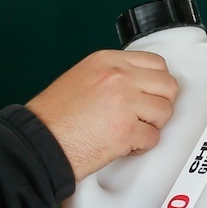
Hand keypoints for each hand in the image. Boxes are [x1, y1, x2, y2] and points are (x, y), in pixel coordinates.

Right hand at [27, 50, 178, 181]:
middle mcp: (119, 77)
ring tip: (129, 130)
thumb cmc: (53, 117)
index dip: (156, 84)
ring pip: (165, 112)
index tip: (149, 94)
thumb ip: (113, 75)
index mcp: (107, 61)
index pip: (156, 63)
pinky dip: (140, 146)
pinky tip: (123, 144)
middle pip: (168, 86)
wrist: (39, 143)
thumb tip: (139, 83)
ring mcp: (125, 102)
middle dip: (158, 104)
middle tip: (142, 115)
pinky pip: (153, 138)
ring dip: (151, 126)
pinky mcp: (127, 130)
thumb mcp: (82, 77)